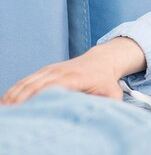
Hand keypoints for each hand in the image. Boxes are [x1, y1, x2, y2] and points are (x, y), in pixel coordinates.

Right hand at [1, 37, 145, 104]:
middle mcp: (59, 72)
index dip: (37, 99)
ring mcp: (51, 70)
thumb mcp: (113, 93)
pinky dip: (15, 91)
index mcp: (74, 78)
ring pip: (27, 83)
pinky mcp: (45, 70)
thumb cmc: (106, 81)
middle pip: (34, 87)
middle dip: (20, 102)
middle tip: (11, 117)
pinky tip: (7, 102)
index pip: (51, 88)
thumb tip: (99, 116)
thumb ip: (107, 105)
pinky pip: (26, 80)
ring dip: (13, 97)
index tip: (27, 113)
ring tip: (6, 112)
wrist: (102, 60)